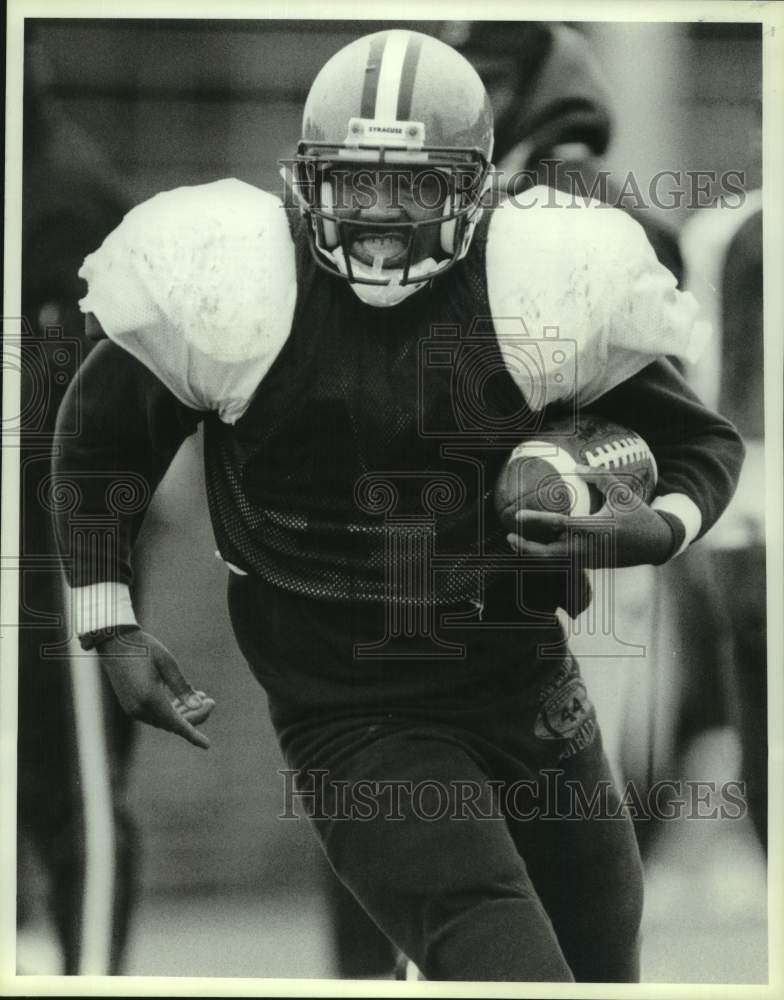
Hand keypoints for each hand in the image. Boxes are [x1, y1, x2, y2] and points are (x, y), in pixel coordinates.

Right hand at [97, 628, 215, 748]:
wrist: (114, 642)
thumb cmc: (144, 648)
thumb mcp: (167, 664)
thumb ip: (183, 687)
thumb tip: (199, 705)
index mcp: (149, 699)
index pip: (177, 724)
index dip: (194, 735)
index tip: (207, 745)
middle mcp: (139, 709)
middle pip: (173, 724)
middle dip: (194, 716)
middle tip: (211, 701)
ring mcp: (133, 709)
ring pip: (164, 720)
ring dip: (183, 713)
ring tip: (202, 696)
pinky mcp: (131, 705)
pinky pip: (155, 715)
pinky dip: (171, 710)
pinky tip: (183, 699)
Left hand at [507, 465, 674, 568]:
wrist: (657, 543)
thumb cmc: (638, 514)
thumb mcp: (621, 491)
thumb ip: (598, 477)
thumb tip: (575, 467)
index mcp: (594, 528)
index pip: (558, 525)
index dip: (536, 521)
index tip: (517, 516)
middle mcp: (588, 547)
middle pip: (549, 554)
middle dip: (527, 549)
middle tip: (509, 537)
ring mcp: (589, 560)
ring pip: (555, 561)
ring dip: (535, 554)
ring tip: (516, 542)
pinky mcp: (591, 566)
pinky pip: (565, 563)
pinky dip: (549, 556)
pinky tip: (536, 547)